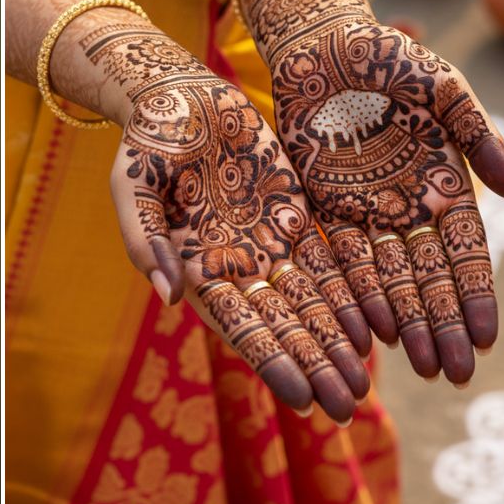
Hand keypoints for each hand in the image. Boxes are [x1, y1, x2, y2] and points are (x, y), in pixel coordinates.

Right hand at [83, 24, 370, 421]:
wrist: (179, 97)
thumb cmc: (146, 141)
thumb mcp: (131, 186)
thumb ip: (143, 239)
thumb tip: (167, 296)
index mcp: (193, 268)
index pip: (237, 326)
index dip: (270, 361)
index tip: (300, 399)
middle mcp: (233, 267)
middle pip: (280, 326)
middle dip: (312, 366)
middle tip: (346, 407)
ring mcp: (265, 244)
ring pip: (308, 304)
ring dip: (334, 344)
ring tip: (363, 385)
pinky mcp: (292, 217)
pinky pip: (326, 264)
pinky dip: (347, 297)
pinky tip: (372, 330)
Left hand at [265, 0, 503, 383]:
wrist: (321, 42)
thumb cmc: (389, 58)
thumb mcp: (443, 90)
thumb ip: (478, 137)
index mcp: (442, 182)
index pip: (464, 252)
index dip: (475, 296)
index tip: (487, 339)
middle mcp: (404, 205)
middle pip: (426, 277)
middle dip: (441, 327)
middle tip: (454, 377)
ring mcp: (362, 209)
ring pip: (387, 278)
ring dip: (404, 323)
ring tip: (419, 368)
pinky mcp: (319, 205)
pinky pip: (339, 258)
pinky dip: (355, 293)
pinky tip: (368, 332)